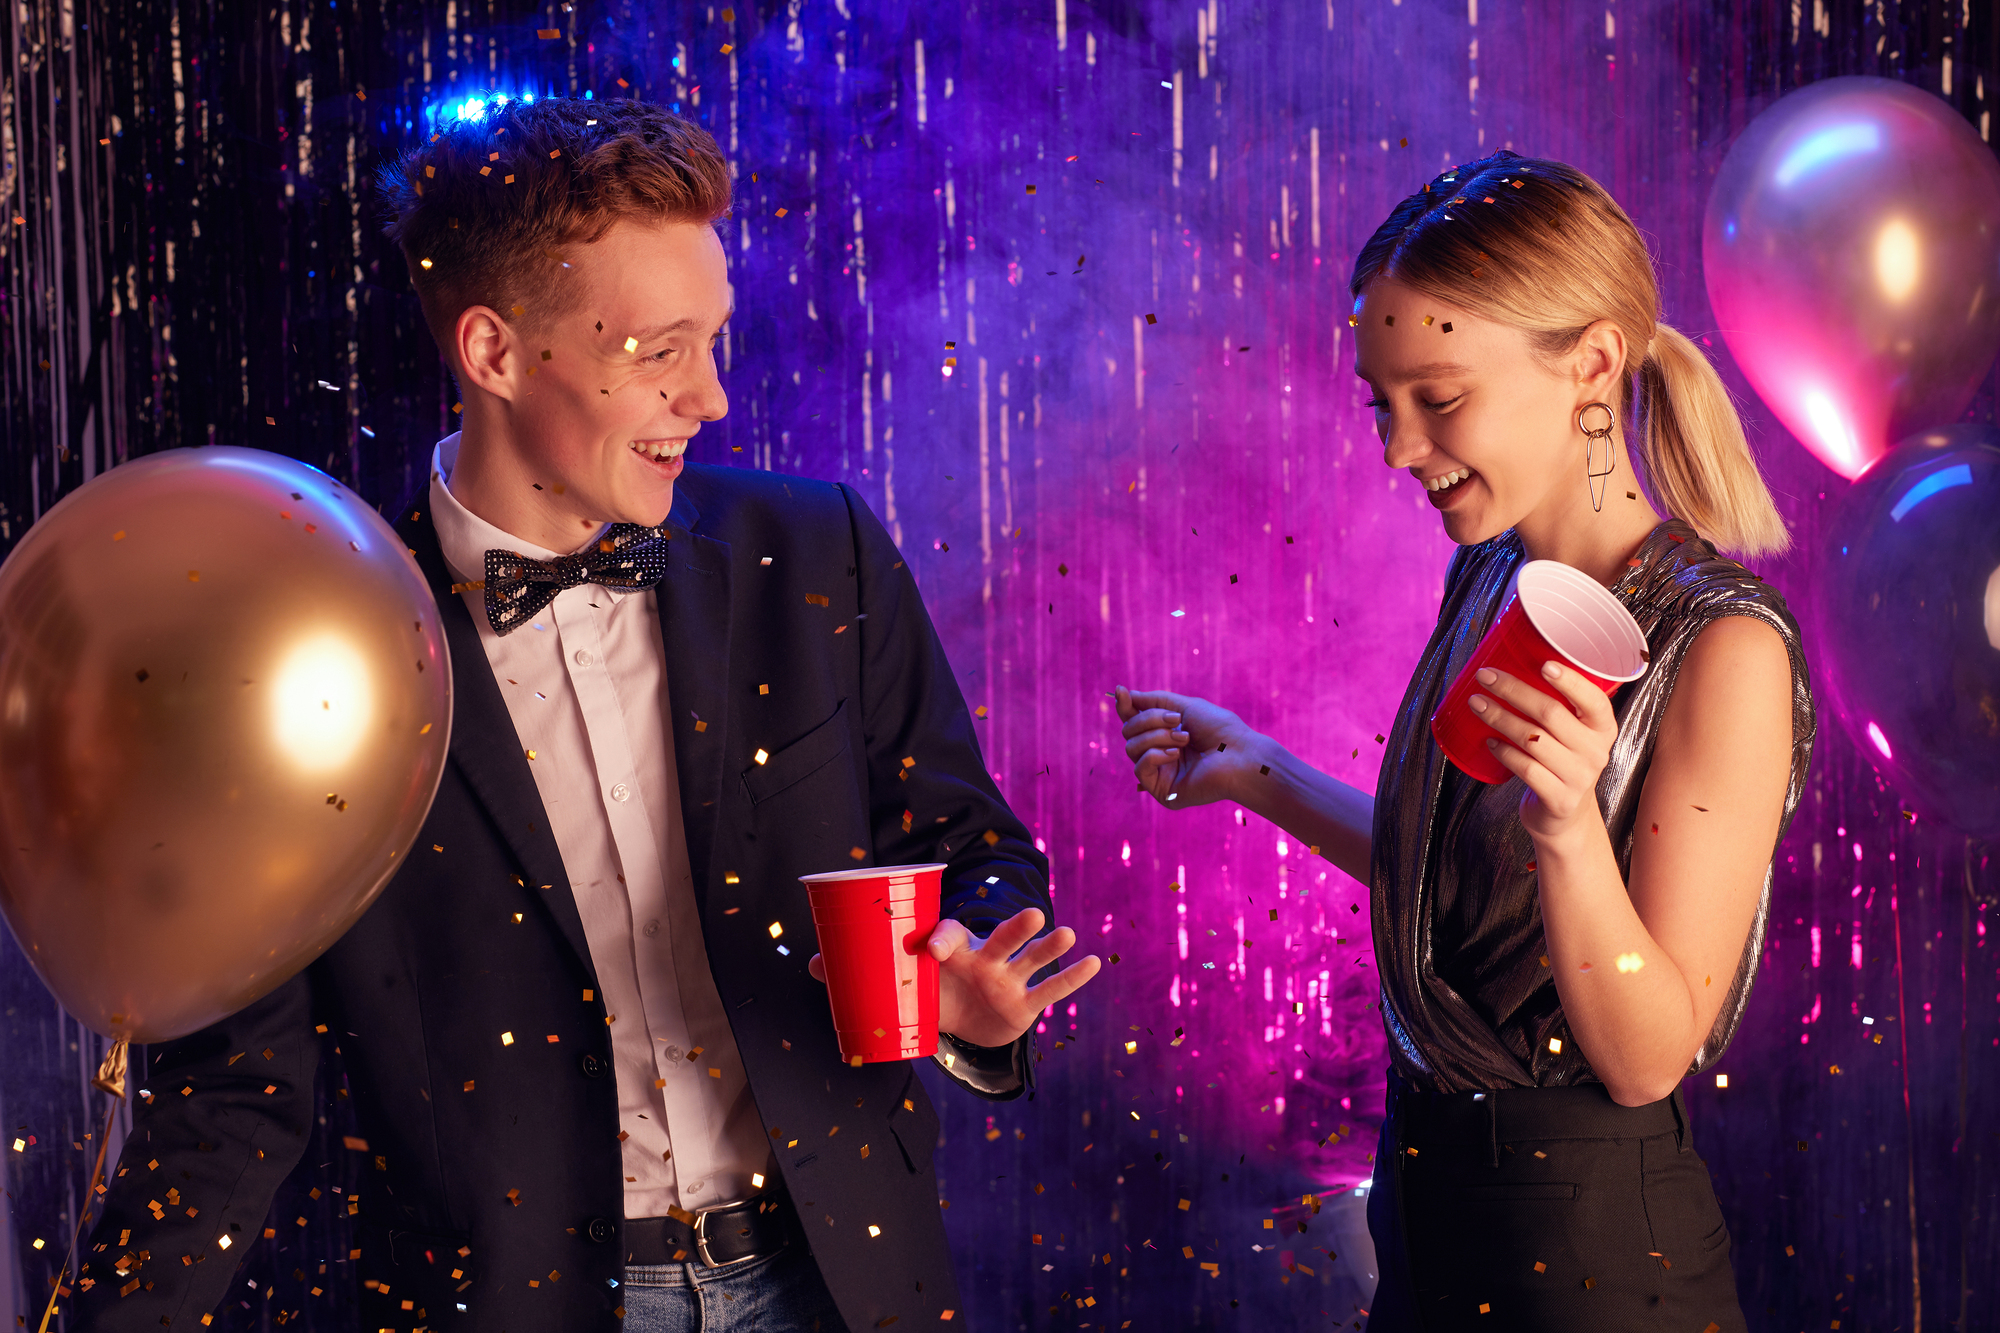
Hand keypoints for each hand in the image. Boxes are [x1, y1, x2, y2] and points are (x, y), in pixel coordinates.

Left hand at [807, 907, 1099, 1048]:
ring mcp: (1008, 980)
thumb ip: (860, 974)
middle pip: (1000, 938)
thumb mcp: (901, 986)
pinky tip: (1092, 964)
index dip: (939, 939)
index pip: (946, 938)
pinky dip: (1070, 978)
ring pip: (1030, 959)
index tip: (932, 945)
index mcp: (949, 953)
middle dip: (1015, 927)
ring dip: (1048, 947)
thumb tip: (808, 964)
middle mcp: (983, 960)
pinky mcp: (1025, 1004)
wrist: (964, 1020)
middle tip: (1035, 913)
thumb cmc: (931, 992)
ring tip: (1067, 933)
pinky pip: (1050, 991)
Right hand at [1115, 686, 1259, 808]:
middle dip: (1149, 719)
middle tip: (1176, 720)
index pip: (1135, 721)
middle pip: (1129, 731)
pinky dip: (1155, 755)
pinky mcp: (1162, 791)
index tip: (1121, 691)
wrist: (1240, 755)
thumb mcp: (1186, 706)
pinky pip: (1139, 769)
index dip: (1126, 706)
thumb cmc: (1221, 730)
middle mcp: (1160, 753)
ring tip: (1184, 739)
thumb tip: (1124, 694)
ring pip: (1131, 748)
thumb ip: (1154, 701)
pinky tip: (1175, 754)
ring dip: (1156, 736)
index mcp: (1166, 734)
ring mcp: (1160, 773)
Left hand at [1469, 660, 1618, 844]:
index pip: (1594, 700)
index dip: (1570, 681)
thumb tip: (1510, 662)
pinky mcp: (1559, 799)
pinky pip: (1525, 768)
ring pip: (1532, 739)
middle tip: (1485, 676)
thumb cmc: (1560, 761)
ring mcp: (1579, 777)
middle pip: (1551, 714)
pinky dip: (1503, 752)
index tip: (1543, 663)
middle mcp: (1596, 752)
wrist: (1564, 815)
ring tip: (1476, 703)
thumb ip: (1556, 706)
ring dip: (1499, 718)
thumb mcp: (1571, 734)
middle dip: (1513, 691)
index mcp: (1603, 728)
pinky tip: (1488, 741)